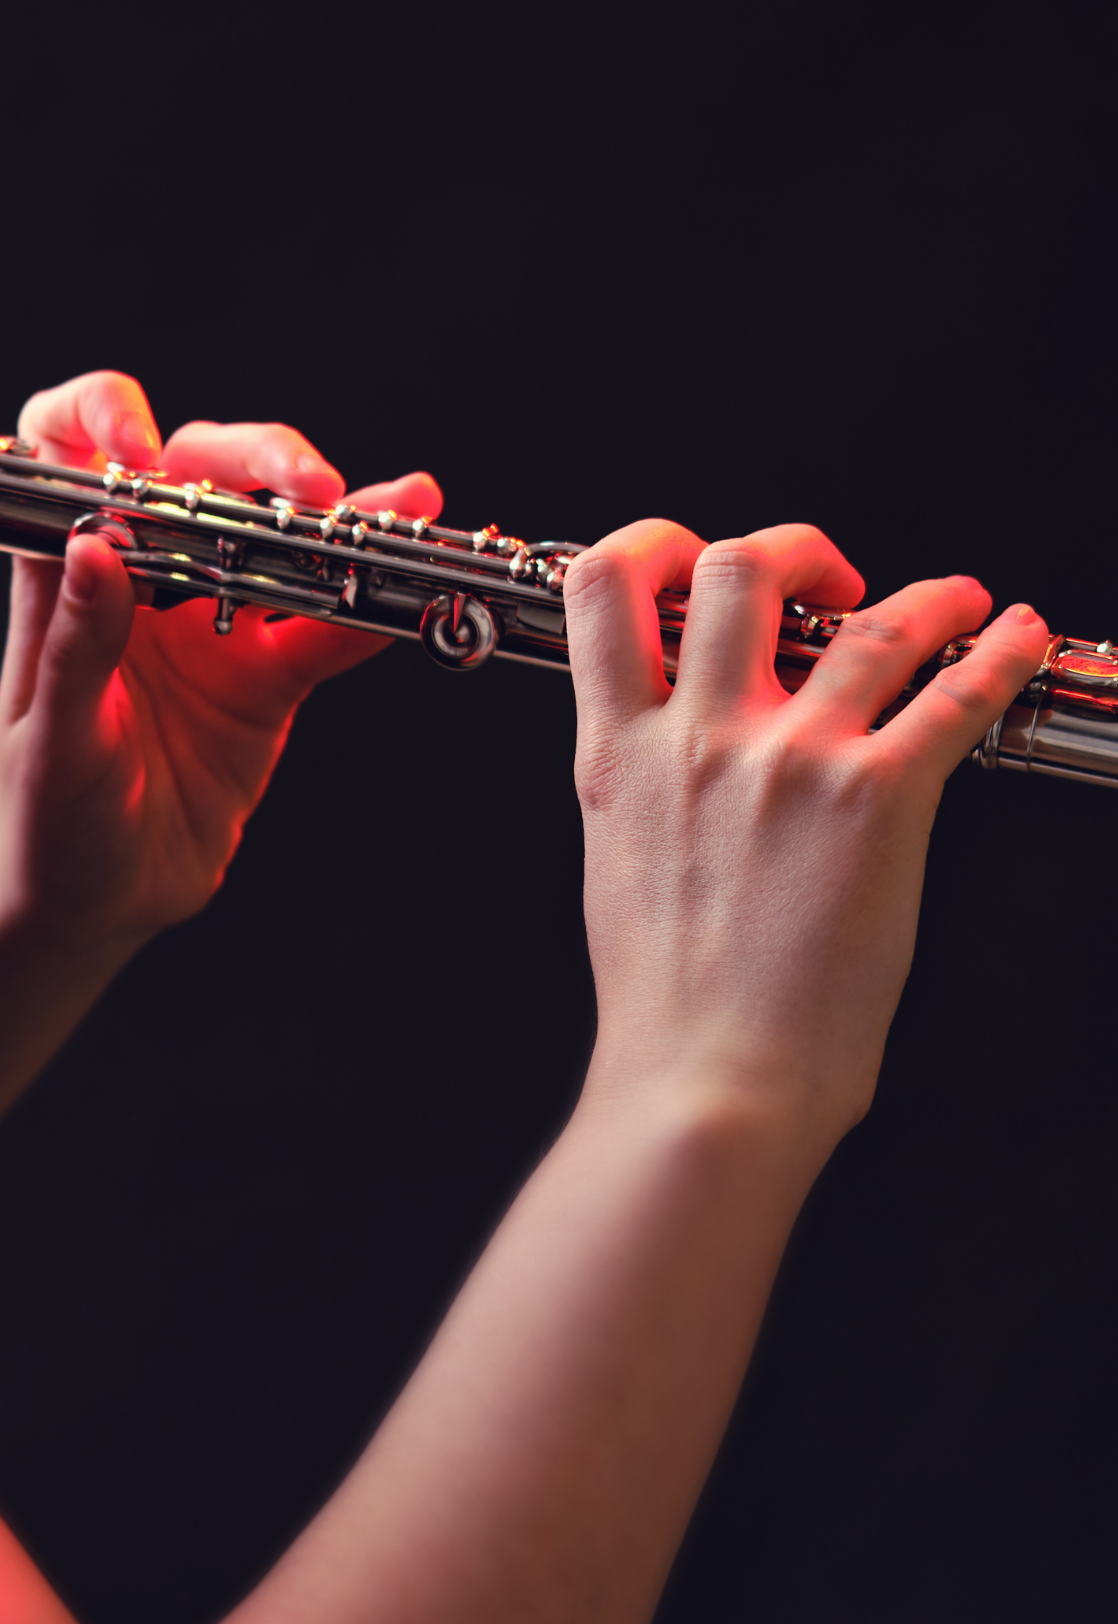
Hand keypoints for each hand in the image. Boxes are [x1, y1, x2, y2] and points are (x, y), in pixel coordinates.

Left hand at [0, 370, 440, 952]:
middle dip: (258, 460)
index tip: (135, 441)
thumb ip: (77, 646)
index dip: (98, 418)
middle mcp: (143, 580)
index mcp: (69, 576)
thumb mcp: (52, 741)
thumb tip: (92, 545)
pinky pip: (324, 630)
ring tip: (401, 504)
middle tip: (309, 486)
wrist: (93, 907)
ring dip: (341, 519)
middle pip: (201, 474)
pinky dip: (368, 605)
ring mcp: (213, 623)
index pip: (68, 452)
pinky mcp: (266, 679)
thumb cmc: (44, 822)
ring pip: (279, 539)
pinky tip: (412, 582)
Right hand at [564, 519, 1048, 1148]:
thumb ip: (640, 782)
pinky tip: (1019, 637)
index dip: (651, 545)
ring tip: (950, 602)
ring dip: (926, 596)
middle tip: (826, 583)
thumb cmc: (665, 998)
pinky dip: (1001, 653)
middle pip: (735, 567)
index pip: (605, 592)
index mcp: (618, 754)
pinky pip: (956, 693)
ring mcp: (788, 761)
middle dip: (793, 551)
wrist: (710, 1078)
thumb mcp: (615, 861)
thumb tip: (668, 742)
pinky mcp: (879, 799)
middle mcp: (698, 739)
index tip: (690, 558)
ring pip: (866, 618)